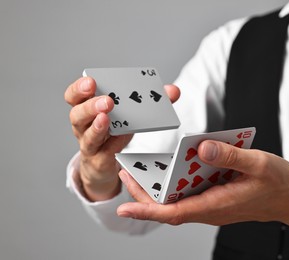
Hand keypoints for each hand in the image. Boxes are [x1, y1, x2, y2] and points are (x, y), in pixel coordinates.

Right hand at [64, 77, 179, 200]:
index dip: (79, 88)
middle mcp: (84, 126)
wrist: (103, 164)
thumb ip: (151, 101)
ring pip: (87, 136)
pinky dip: (110, 146)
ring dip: (97, 127)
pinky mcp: (100, 161)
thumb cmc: (115, 133)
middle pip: (77, 115)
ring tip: (106, 118)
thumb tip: (173, 90)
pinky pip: (103, 154)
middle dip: (90, 106)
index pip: (74, 96)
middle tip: (107, 101)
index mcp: (88, 109)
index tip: (91, 81)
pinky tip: (118, 140)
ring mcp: (90, 145)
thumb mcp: (130, 115)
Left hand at [117, 140, 288, 249]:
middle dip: (143, 194)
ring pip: (177, 201)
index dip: (147, 210)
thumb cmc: (279, 184)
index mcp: (217, 204)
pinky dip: (174, 185)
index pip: (174, 213)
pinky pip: (189, 195)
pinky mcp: (216, 198)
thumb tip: (202, 148)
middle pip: (168, 207)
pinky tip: (170, 169)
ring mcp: (212, 205)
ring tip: (139, 169)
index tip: (124, 208)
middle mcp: (210, 209)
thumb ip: (230, 156)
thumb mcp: (259, 164)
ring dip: (156, 189)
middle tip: (125, 173)